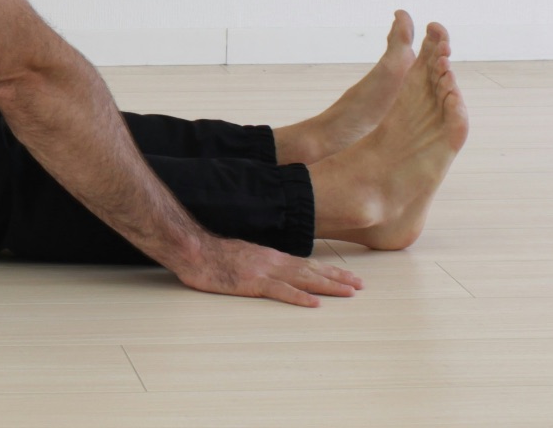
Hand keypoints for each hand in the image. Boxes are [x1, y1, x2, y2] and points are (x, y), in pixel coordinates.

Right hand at [173, 235, 362, 306]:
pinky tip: (314, 303)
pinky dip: (299, 297)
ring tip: (349, 292)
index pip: (307, 264)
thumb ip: (260, 262)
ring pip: (303, 279)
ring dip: (328, 286)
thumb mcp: (242, 255)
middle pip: (312, 271)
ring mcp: (263, 271)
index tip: (348, 277)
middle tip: (360, 285)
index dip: (329, 271)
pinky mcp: (251, 283)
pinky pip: (280, 291)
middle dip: (337, 278)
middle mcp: (273, 261)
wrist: (193, 248)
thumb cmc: (212, 255)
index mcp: (271, 256)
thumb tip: (273, 270)